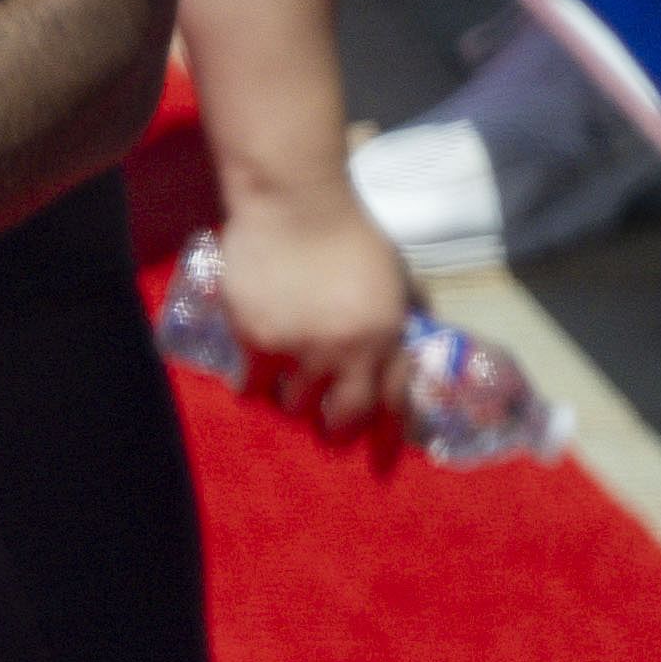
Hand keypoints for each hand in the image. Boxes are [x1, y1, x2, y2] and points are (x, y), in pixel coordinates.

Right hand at [212, 184, 419, 448]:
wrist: (295, 207)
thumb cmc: (351, 233)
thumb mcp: (394, 274)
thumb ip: (400, 313)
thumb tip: (406, 346)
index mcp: (385, 333)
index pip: (392, 400)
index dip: (388, 434)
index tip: (381, 455)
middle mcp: (345, 351)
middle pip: (341, 414)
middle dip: (336, 427)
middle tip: (327, 426)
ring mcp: (297, 349)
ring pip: (294, 403)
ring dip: (295, 400)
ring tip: (289, 388)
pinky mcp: (255, 342)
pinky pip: (254, 383)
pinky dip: (255, 384)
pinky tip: (255, 376)